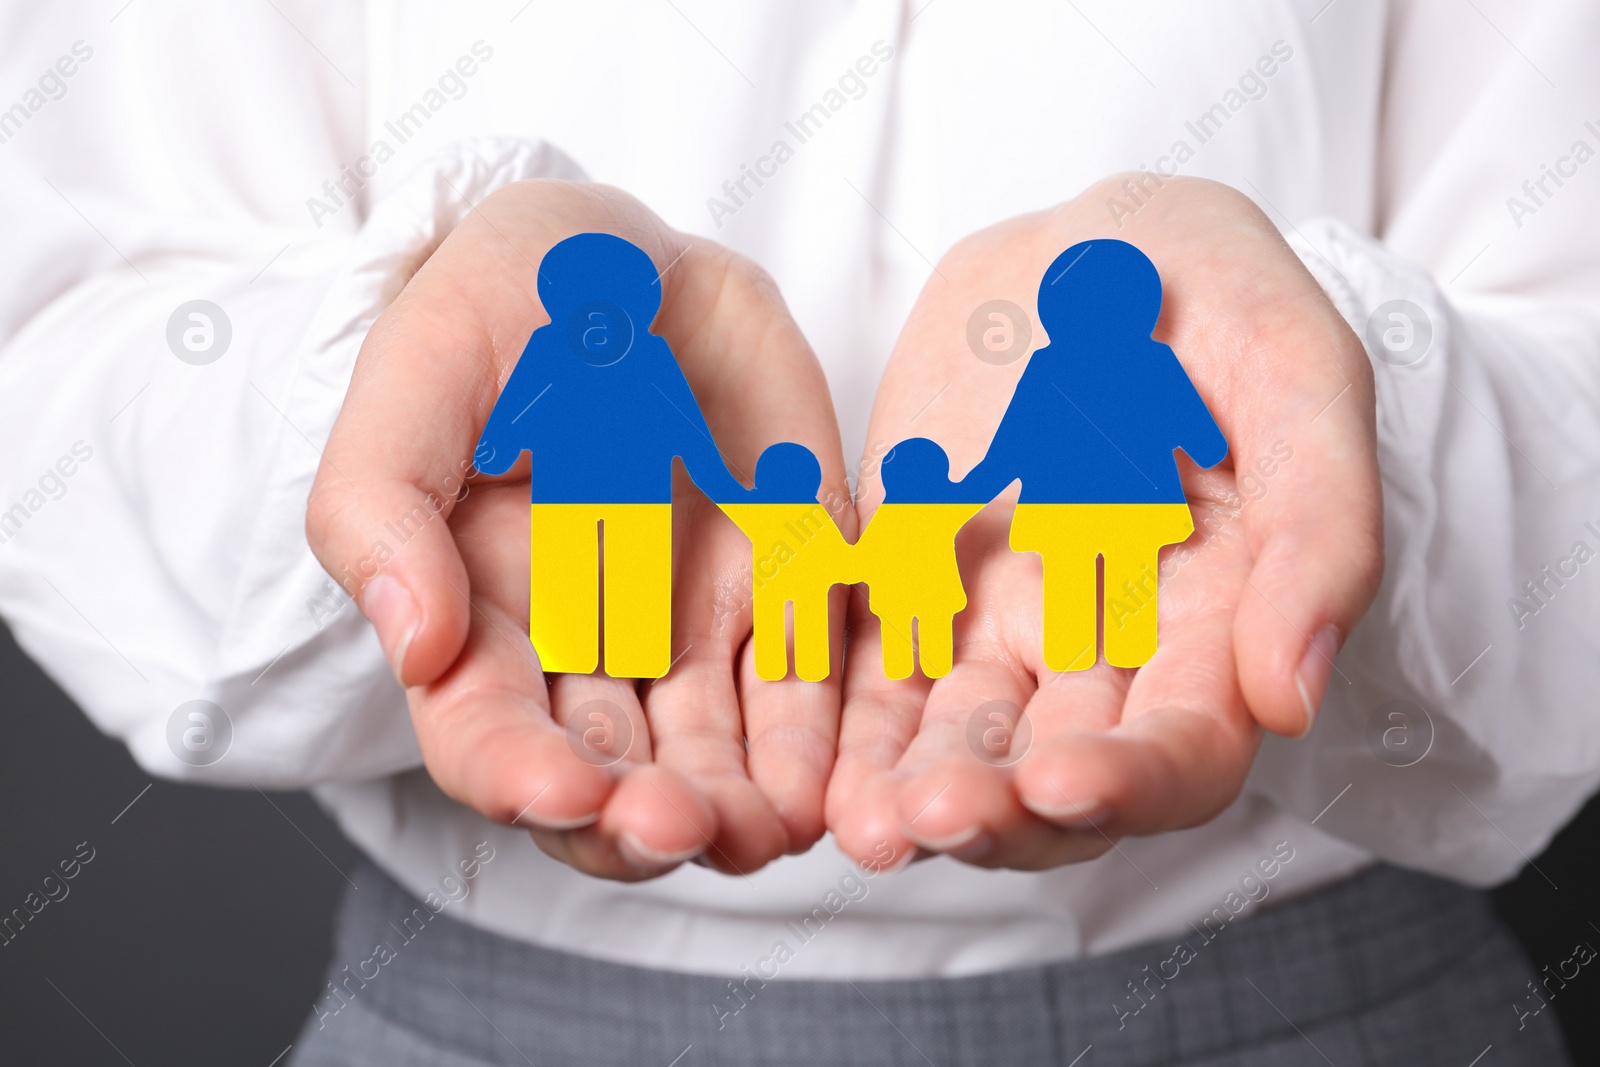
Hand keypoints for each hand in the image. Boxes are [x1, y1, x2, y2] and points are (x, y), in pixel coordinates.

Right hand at [307, 180, 850, 879]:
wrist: (638, 256)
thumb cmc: (509, 301)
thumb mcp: (424, 368)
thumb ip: (384, 501)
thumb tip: (413, 644)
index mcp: (483, 613)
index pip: (487, 733)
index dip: (520, 776)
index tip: (566, 791)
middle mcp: (588, 649)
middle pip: (608, 779)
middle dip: (642, 817)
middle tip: (681, 825)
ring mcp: (693, 630)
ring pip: (714, 760)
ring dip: (739, 809)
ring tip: (768, 827)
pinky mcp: (787, 596)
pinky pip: (811, 688)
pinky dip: (826, 742)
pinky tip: (838, 775)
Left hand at [827, 175, 1381, 869]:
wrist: (1086, 243)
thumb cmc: (1214, 297)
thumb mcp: (1297, 377)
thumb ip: (1319, 528)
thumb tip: (1291, 698)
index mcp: (1212, 622)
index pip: (1185, 748)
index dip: (1134, 780)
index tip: (1067, 781)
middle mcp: (1103, 653)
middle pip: (1057, 777)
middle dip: (998, 810)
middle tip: (933, 816)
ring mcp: (999, 626)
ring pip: (955, 742)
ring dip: (910, 792)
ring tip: (863, 820)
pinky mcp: (912, 589)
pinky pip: (872, 670)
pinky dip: (844, 720)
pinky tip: (811, 758)